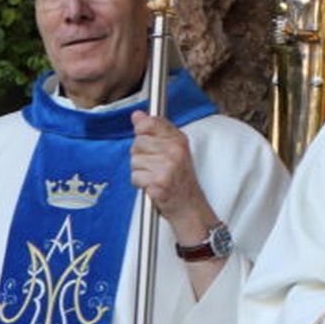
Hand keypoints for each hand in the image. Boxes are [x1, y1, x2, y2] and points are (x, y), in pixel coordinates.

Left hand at [130, 111, 214, 243]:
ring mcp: (167, 167)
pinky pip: (135, 177)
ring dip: (139, 171)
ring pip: (134, 161)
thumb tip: (137, 115)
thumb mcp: (174, 150)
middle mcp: (174, 151)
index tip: (144, 138)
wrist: (190, 208)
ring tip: (154, 176)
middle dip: (140, 155)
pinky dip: (140, 184)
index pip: (151, 122)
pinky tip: (152, 186)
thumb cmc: (181, 180)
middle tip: (154, 165)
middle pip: (138, 142)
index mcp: (179, 140)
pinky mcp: (159, 183)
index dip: (141, 130)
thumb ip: (155, 131)